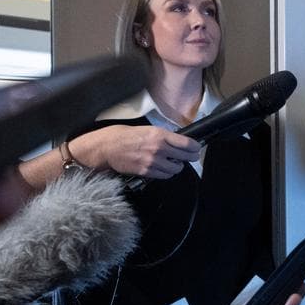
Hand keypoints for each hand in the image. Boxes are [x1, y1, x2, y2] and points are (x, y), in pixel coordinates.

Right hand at [73, 124, 201, 178]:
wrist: (107, 147)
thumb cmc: (125, 135)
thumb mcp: (147, 129)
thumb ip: (163, 135)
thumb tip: (177, 140)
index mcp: (160, 135)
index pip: (187, 143)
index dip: (195, 147)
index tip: (197, 148)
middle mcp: (159, 148)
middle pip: (185, 157)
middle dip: (191, 157)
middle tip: (192, 157)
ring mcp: (153, 162)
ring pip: (176, 168)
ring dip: (177, 166)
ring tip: (175, 163)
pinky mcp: (146, 172)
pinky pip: (165, 175)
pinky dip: (167, 173)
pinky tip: (165, 168)